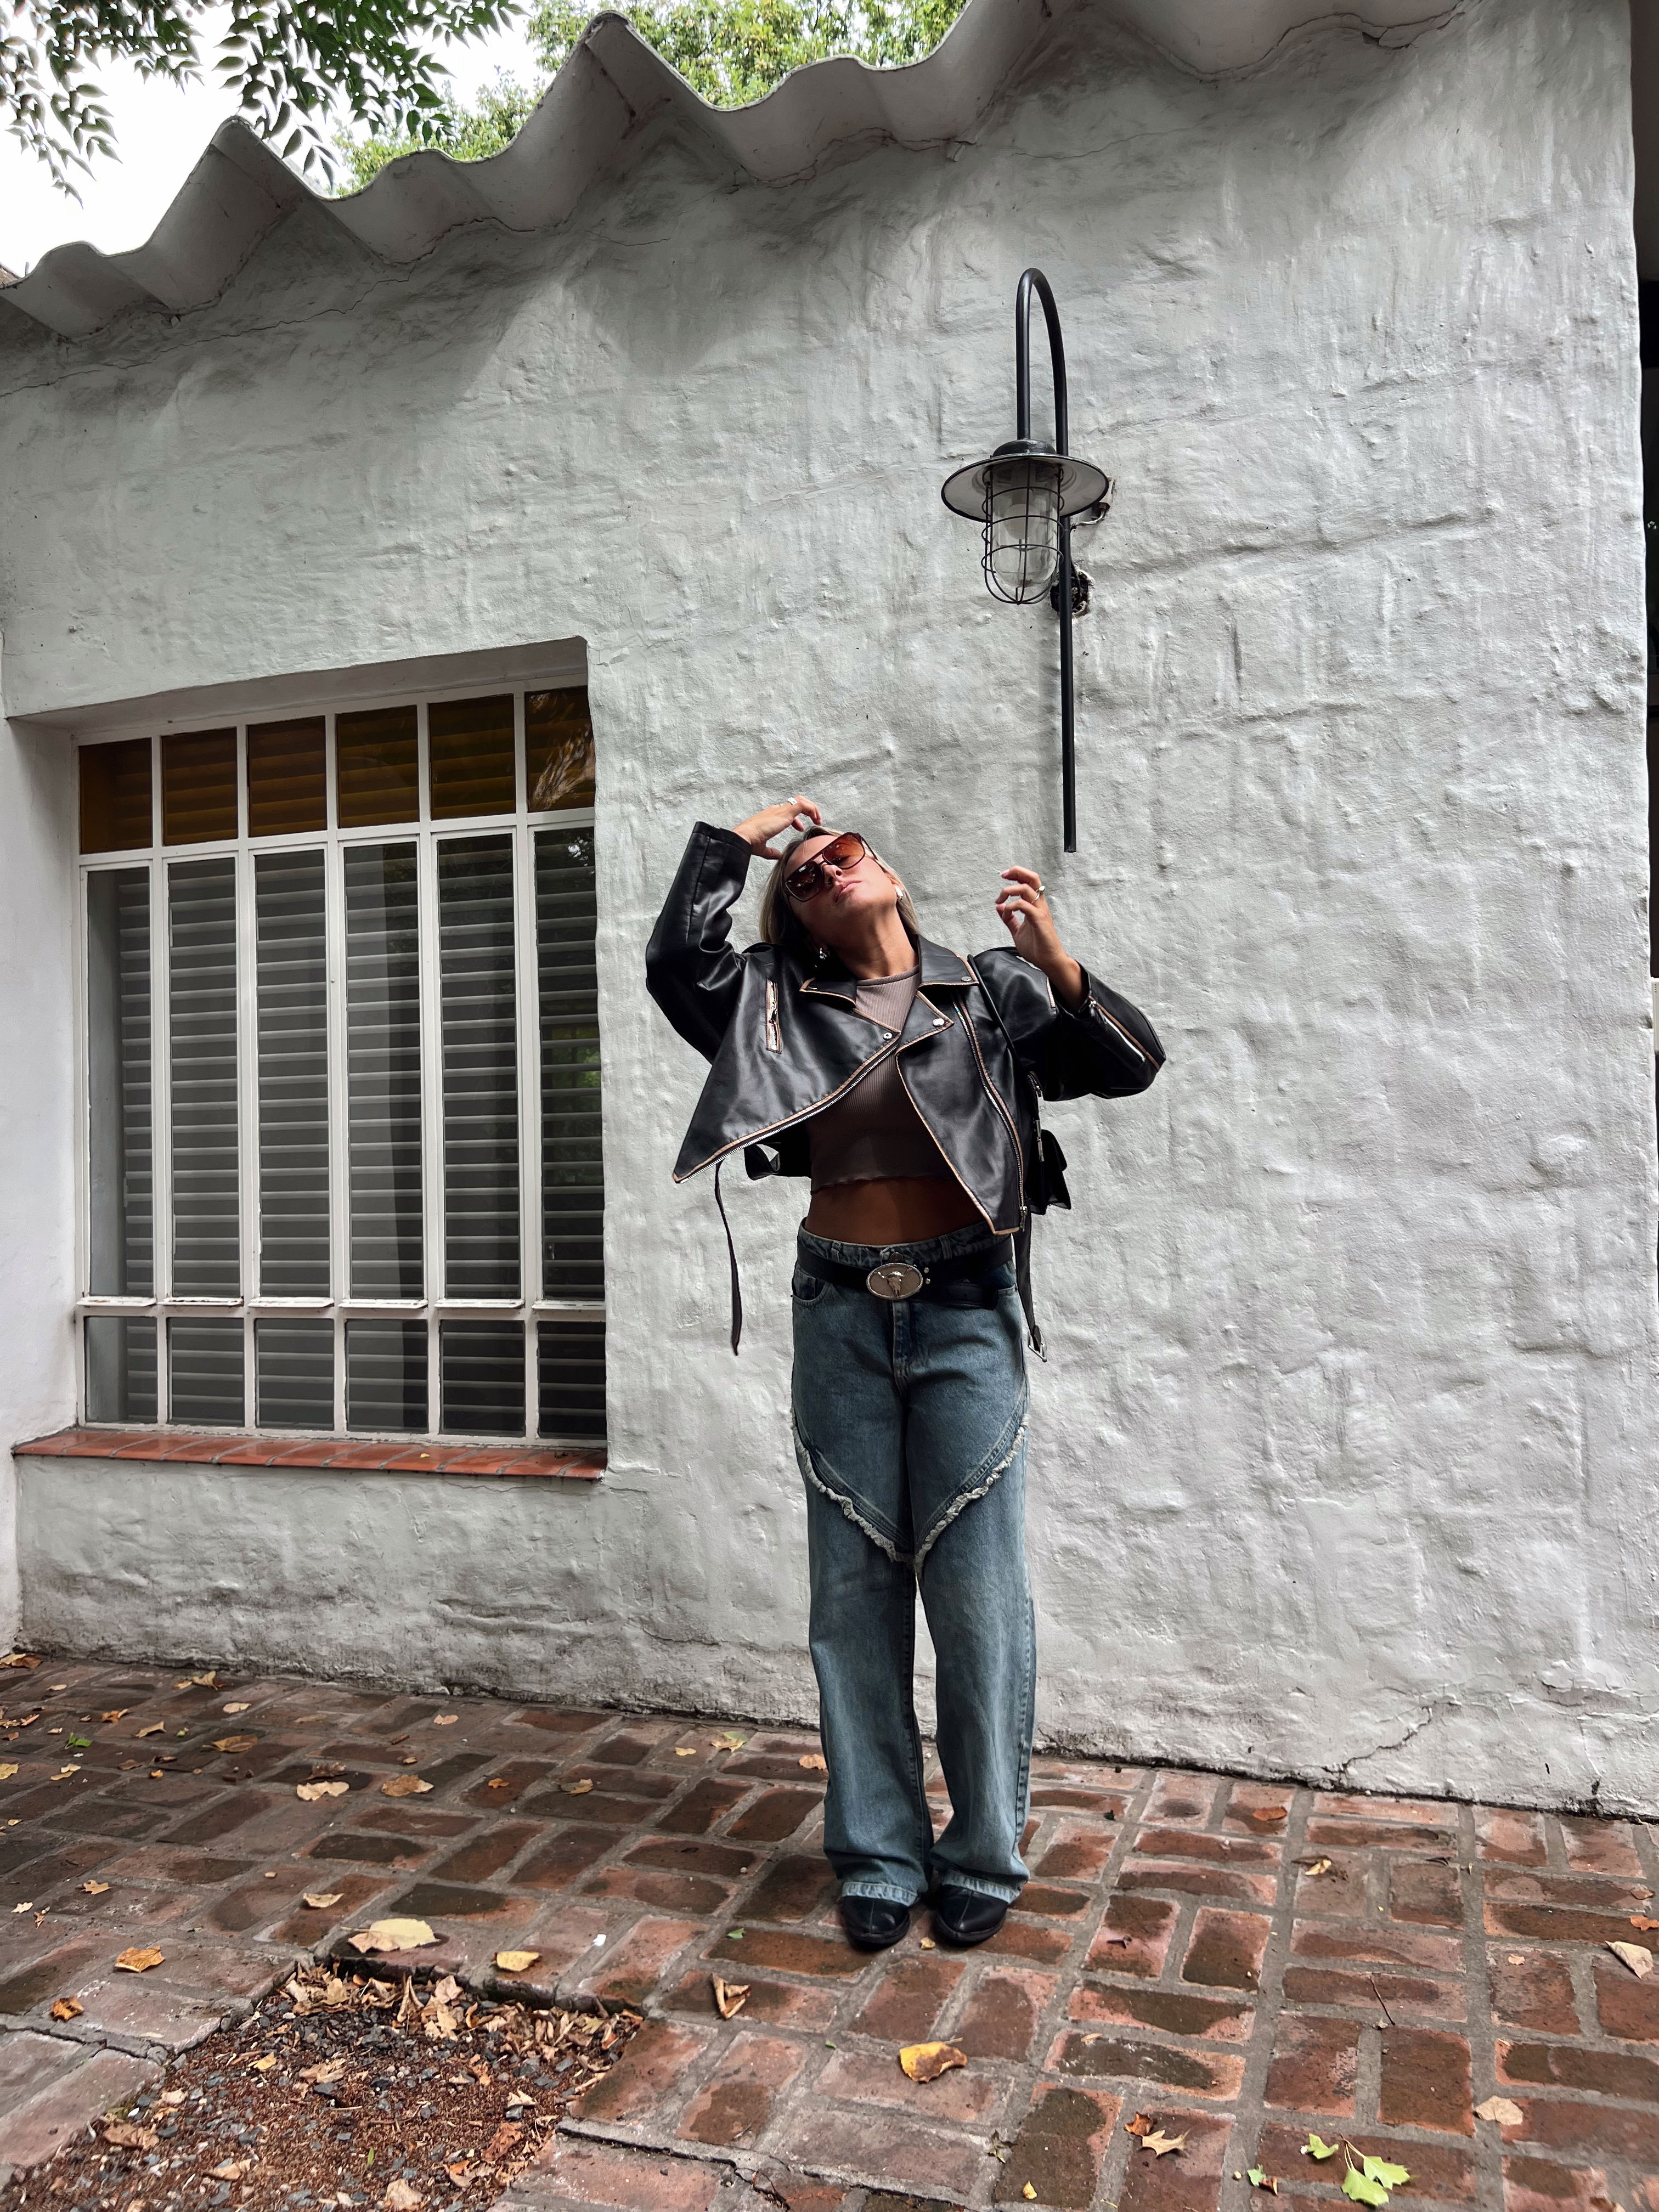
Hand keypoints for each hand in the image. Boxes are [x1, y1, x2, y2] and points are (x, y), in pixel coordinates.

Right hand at [733, 797, 822, 858]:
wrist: (744, 837)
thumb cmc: (750, 842)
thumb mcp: (763, 849)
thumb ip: (772, 852)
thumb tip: (779, 855)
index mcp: (771, 815)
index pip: (787, 810)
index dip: (796, 820)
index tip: (800, 829)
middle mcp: (776, 810)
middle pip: (795, 802)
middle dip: (807, 809)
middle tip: (815, 820)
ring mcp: (780, 810)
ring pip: (801, 801)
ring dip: (812, 809)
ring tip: (818, 820)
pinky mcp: (784, 813)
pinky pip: (803, 805)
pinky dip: (812, 810)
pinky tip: (815, 819)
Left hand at [996, 866, 1083, 1009]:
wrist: (1048, 961)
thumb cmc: (1036, 947)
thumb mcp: (1017, 931)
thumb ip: (1009, 919)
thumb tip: (999, 907)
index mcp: (1035, 905)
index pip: (1029, 882)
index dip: (1017, 874)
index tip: (1004, 876)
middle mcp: (1039, 905)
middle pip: (1032, 878)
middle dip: (1017, 871)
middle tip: (1003, 875)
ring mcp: (1040, 911)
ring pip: (1027, 889)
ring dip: (1009, 890)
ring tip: (999, 900)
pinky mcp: (1039, 920)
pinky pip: (1024, 905)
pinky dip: (1011, 907)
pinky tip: (1007, 914)